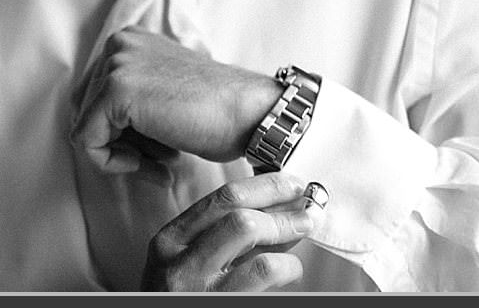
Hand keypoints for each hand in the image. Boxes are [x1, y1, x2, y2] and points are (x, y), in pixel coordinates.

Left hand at [72, 28, 281, 167]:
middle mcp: (119, 44)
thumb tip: (96, 132)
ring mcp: (116, 64)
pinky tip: (153, 166)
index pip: (96, 97)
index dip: (122, 133)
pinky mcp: (115, 90)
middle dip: (121, 144)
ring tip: (161, 165)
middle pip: (87, 111)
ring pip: (86, 128)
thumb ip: (131, 101)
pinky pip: (87, 142)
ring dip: (123, 157)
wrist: (250, 114)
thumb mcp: (164, 94)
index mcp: (130, 41)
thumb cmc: (217, 113)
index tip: (156, 152)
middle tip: (158, 163)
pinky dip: (113, 164)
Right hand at [144, 173, 324, 290]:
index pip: (222, 198)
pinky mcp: (220, 303)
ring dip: (287, 231)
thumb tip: (280, 208)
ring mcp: (197, 287)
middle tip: (308, 209)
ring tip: (303, 233)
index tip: (292, 183)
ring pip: (250, 236)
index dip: (265, 186)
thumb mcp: (192, 263)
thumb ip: (229, 236)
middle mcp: (178, 261)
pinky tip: (291, 270)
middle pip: (239, 214)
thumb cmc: (184, 297)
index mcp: (170, 240)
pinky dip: (289, 265)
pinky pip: (265, 272)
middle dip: (281, 206)